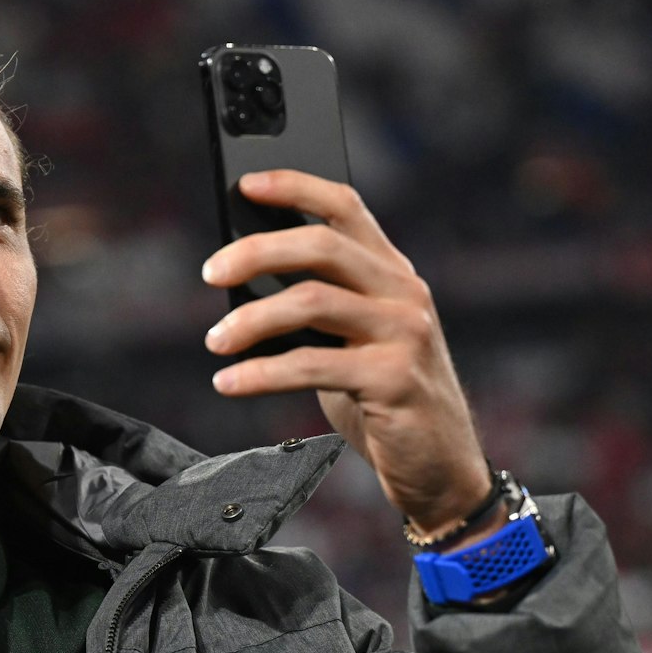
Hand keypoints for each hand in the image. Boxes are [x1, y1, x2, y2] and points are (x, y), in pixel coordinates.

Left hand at [201, 169, 492, 538]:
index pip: (345, 207)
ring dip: (250, 320)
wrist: (440, 468)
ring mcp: (405, 334)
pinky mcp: (394, 379)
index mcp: (393, 273)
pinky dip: (260, 372)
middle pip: (321, 245)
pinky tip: (230, 381)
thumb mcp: (353, 340)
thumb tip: (241, 279)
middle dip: (257, 252)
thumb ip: (318, 305)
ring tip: (215, 340)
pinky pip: (311, 364)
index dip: (295, 187)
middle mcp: (404, 293)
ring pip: (311, 300)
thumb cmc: (383, 400)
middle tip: (211, 273)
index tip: (246, 184)